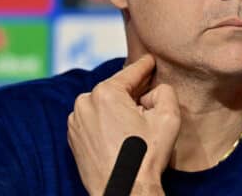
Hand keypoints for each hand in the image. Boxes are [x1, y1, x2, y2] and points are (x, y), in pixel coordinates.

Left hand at [67, 55, 180, 195]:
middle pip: (117, 89)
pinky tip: (122, 136)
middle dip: (134, 94)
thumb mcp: (168, 117)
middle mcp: (85, 102)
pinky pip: (94, 120)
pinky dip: (107, 122)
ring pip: (105, 104)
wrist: (123, 191)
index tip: (150, 59)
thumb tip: (153, 90)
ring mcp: (76, 121)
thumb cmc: (145, 157)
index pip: (131, 72)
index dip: (145, 65)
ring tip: (136, 127)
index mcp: (105, 92)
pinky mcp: (73, 137)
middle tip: (149, 105)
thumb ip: (165, 90)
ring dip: (119, 109)